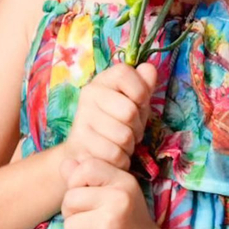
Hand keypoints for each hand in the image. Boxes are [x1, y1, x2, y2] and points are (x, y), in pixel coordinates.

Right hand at [60, 62, 157, 178]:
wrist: (86, 152)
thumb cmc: (116, 123)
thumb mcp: (134, 103)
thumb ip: (144, 85)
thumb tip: (149, 68)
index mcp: (104, 79)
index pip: (125, 73)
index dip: (140, 91)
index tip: (139, 104)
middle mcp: (89, 93)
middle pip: (129, 111)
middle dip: (137, 128)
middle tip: (130, 132)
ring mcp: (82, 117)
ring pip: (123, 136)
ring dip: (129, 146)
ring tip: (121, 144)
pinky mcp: (79, 142)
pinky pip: (114, 154)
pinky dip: (120, 160)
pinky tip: (113, 156)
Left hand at [61, 156, 163, 228]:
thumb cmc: (129, 223)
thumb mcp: (116, 194)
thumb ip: (90, 178)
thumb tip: (66, 162)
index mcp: (123, 181)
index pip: (85, 167)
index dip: (76, 182)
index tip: (88, 197)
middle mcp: (118, 197)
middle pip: (70, 198)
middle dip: (73, 214)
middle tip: (93, 223)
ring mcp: (110, 221)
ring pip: (69, 225)